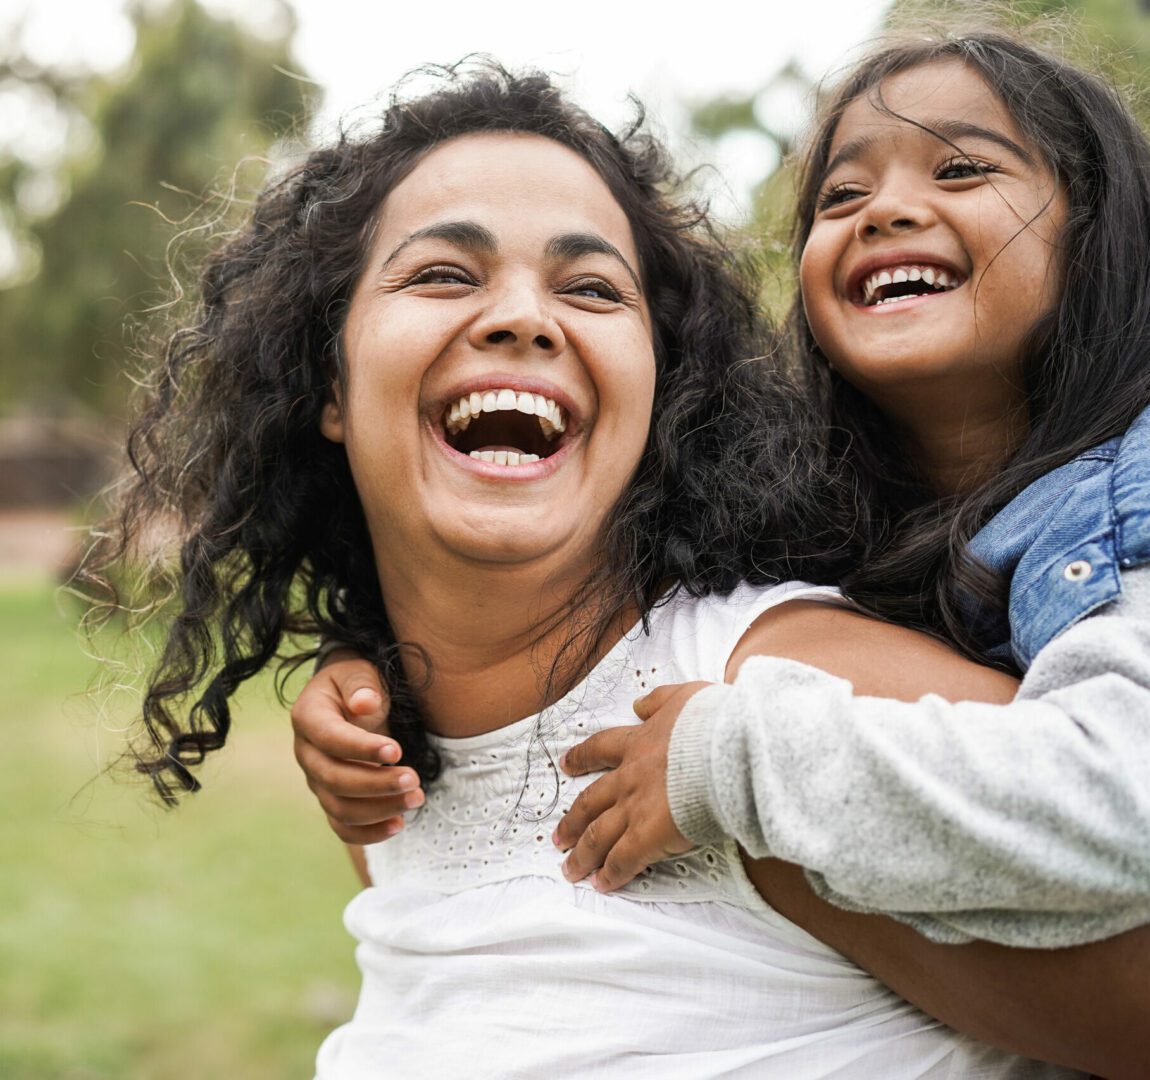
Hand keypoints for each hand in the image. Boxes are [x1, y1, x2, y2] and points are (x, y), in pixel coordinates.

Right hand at [291, 651, 424, 843]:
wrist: (351, 699)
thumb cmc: (357, 683)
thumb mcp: (358, 671)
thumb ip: (361, 684)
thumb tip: (364, 704)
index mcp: (308, 717)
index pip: (330, 739)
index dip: (361, 748)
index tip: (397, 751)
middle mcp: (306, 753)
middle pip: (333, 779)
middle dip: (376, 784)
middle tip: (414, 780)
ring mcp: (317, 780)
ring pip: (339, 808)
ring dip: (379, 810)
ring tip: (416, 799)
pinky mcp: (331, 798)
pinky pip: (343, 826)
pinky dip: (369, 832)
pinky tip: (399, 824)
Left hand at [552, 680, 709, 890]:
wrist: (726, 748)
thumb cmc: (713, 722)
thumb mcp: (683, 697)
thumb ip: (659, 700)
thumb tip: (639, 703)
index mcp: (638, 743)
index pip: (601, 749)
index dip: (581, 758)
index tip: (567, 765)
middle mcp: (629, 778)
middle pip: (590, 801)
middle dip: (572, 821)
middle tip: (558, 835)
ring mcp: (635, 808)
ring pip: (597, 835)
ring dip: (582, 854)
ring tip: (571, 869)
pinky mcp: (648, 836)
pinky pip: (622, 860)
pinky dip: (610, 874)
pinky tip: (602, 884)